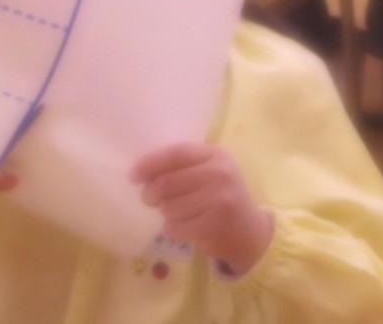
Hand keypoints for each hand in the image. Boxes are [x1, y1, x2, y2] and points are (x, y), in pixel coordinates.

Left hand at [133, 144, 272, 275]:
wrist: (249, 230)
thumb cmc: (222, 196)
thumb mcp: (212, 172)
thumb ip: (185, 166)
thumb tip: (142, 171)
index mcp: (217, 155)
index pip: (177, 153)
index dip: (151, 163)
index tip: (133, 176)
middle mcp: (220, 174)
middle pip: (167, 182)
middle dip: (151, 193)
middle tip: (151, 199)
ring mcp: (218, 200)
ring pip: (168, 206)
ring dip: (165, 213)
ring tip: (178, 213)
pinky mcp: (212, 226)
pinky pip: (174, 227)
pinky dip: (172, 228)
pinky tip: (186, 227)